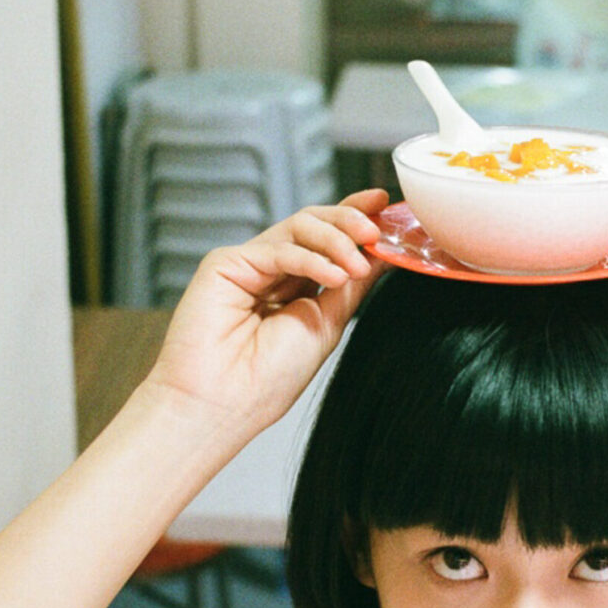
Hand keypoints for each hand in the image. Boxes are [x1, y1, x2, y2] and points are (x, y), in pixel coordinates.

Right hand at [147, 190, 389, 432]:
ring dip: (335, 238)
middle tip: (375, 232)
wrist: (225, 403)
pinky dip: (311, 259)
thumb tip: (380, 254)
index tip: (383, 205)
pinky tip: (334, 276)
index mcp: (295, 287)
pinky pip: (278, 249)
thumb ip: (350, 284)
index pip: (326, 241)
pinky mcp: (225, 263)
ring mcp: (248, 265)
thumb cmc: (268, 379)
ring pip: (298, 227)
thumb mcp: (327, 324)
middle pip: (314, 225)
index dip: (353, 217)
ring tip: (355, 265)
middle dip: (349, 221)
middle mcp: (271, 271)